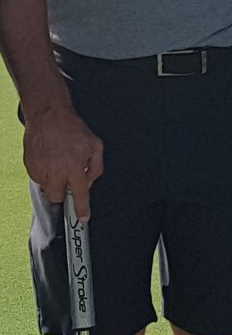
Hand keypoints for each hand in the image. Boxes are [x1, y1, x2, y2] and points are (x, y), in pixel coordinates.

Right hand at [23, 103, 102, 220]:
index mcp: (74, 166)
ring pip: (47, 189)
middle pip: (58, 197)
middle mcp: (56, 171)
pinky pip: (38, 179)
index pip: (79, 194)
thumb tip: (88, 183)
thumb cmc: (73, 129)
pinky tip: (50, 159)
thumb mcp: (95, 145)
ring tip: (59, 162)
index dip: (82, 209)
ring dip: (54, 181)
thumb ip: (96, 168)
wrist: (49, 116)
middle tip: (68, 175)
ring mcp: (41, 169)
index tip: (83, 218)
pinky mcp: (30, 166)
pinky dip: (45, 173)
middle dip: (64, 191)